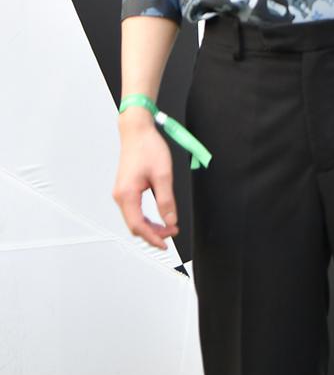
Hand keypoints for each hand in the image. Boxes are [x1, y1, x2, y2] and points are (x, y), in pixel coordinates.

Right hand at [113, 113, 179, 249]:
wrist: (137, 130)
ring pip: (134, 219)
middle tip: (172, 233)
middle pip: (135, 225)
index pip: (138, 226)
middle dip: (153, 233)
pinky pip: (134, 210)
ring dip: (150, 226)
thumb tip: (170, 221)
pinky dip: (146, 217)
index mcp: (127, 194)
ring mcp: (121, 193)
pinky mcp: (125, 189)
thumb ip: (166, 200)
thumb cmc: (148, 147)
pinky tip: (158, 216)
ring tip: (168, 226)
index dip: (153, 238)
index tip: (166, 244)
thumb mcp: (163, 174)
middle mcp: (120, 196)